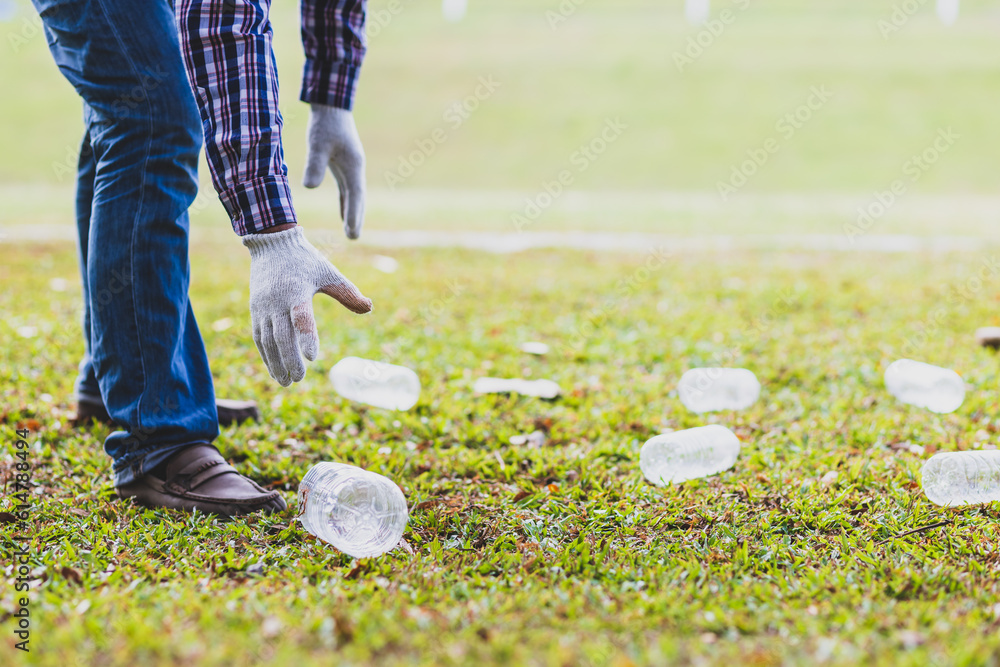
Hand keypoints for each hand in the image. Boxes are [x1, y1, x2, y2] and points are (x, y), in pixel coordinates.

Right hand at [242, 226, 371, 385]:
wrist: (272, 245)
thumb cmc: (306, 262)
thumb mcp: (328, 273)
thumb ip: (348, 293)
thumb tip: (370, 308)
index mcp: (297, 291)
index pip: (301, 317)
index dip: (306, 336)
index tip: (312, 357)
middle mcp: (276, 301)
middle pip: (281, 335)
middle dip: (290, 359)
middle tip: (299, 379)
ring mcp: (263, 307)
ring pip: (267, 340)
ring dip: (275, 362)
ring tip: (286, 382)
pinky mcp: (255, 310)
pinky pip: (259, 337)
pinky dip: (266, 355)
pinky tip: (275, 370)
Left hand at [303, 105, 365, 239]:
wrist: (331, 106)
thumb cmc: (324, 125)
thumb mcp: (317, 144)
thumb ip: (314, 165)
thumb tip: (309, 187)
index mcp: (353, 166)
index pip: (355, 196)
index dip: (354, 215)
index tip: (352, 232)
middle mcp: (356, 169)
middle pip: (358, 198)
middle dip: (356, 218)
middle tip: (353, 237)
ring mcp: (351, 167)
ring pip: (354, 195)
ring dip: (353, 212)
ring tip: (351, 231)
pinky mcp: (343, 164)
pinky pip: (347, 189)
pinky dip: (346, 202)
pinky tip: (344, 213)